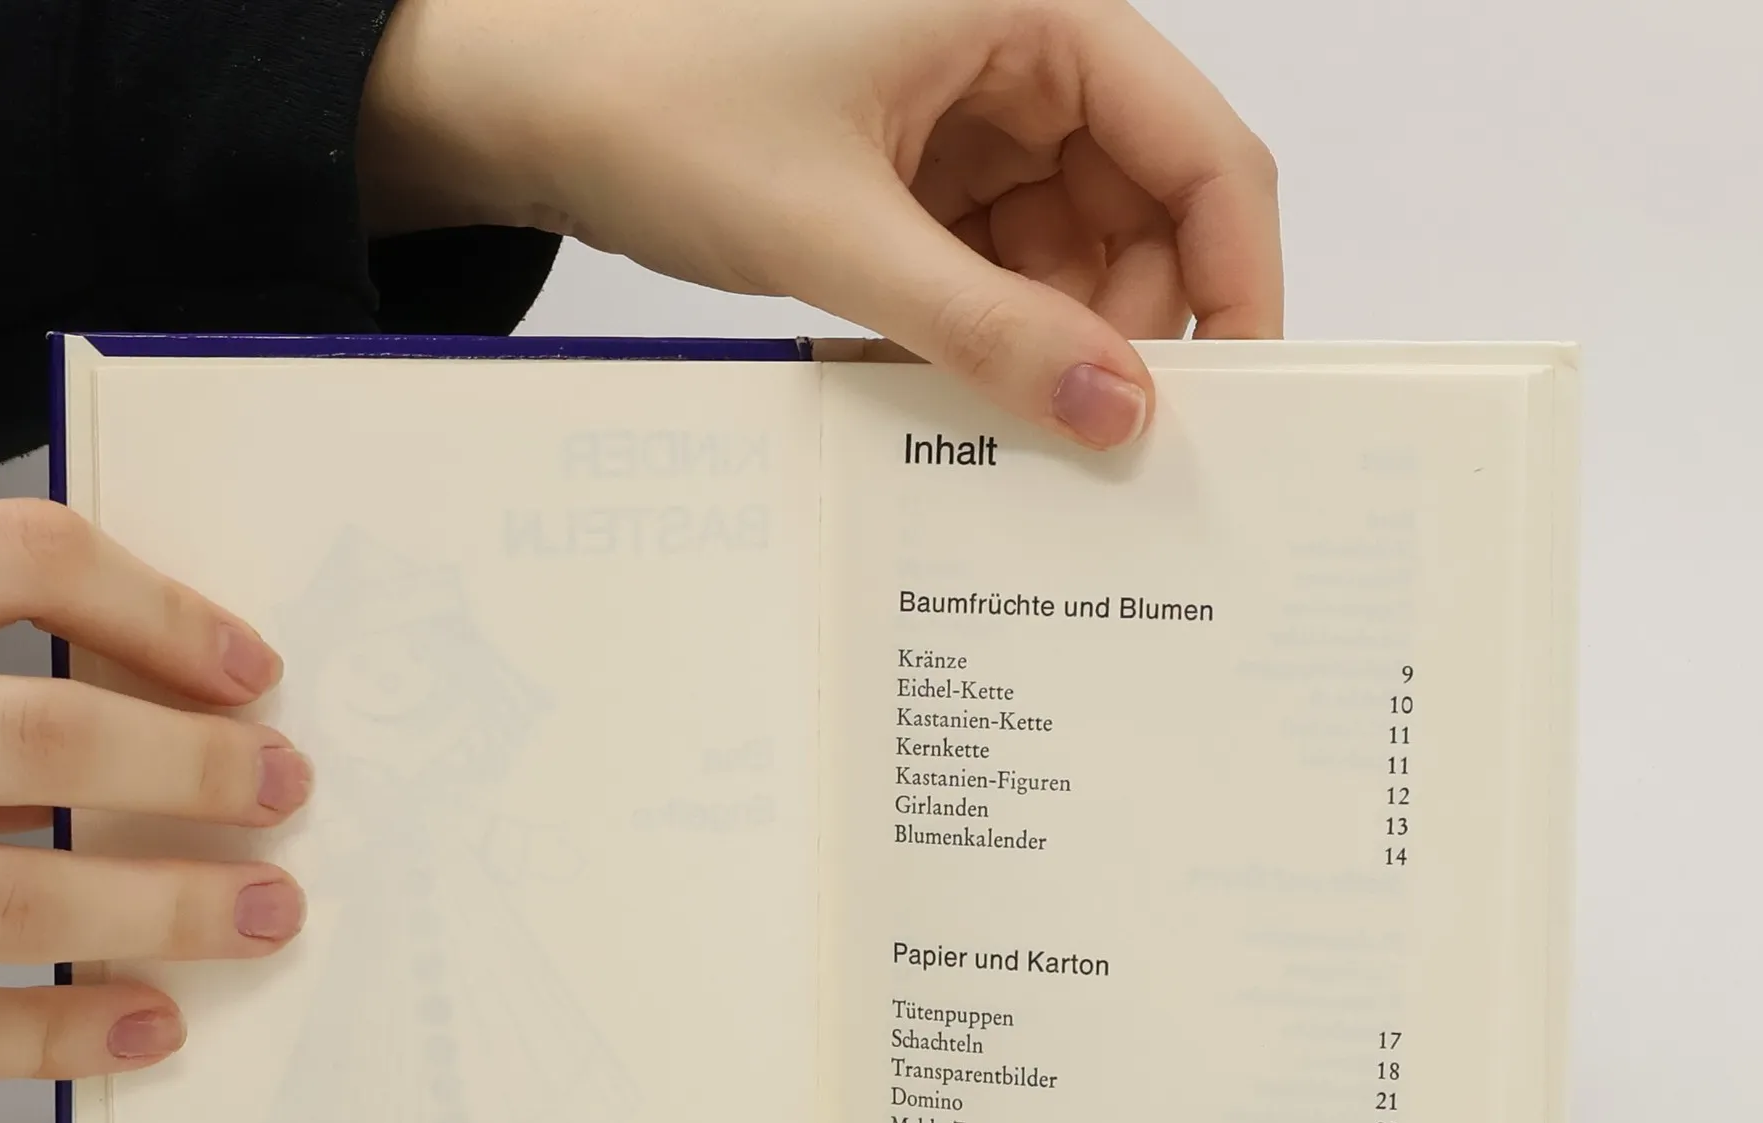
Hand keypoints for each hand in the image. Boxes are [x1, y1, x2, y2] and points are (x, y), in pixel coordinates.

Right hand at [0, 502, 311, 1086]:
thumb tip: (130, 690)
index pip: (8, 559)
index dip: (157, 607)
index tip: (254, 668)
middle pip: (26, 735)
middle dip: (187, 772)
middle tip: (288, 790)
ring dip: (154, 909)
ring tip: (262, 913)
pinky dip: (41, 1037)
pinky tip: (140, 1026)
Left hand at [360, 0, 1280, 447]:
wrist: (524, 103)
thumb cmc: (658, 109)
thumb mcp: (841, 234)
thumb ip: (988, 329)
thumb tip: (1120, 412)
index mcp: (1033, 11)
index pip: (1202, 148)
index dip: (1236, 278)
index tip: (1237, 399)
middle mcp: (1021, 53)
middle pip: (1147, 212)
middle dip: (1126, 327)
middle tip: (1090, 440)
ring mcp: (973, 115)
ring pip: (1073, 252)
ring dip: (1047, 341)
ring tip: (992, 416)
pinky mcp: (924, 171)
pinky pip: (1000, 266)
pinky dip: (985, 330)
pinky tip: (943, 381)